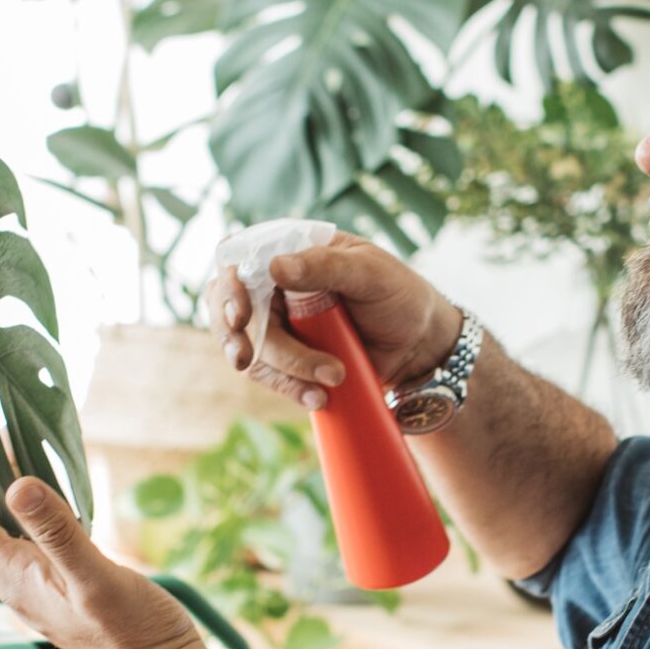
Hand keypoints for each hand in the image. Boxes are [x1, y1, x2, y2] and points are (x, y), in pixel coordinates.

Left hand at [0, 479, 212, 648]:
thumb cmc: (132, 633)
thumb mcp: (95, 577)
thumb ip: (57, 532)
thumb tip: (16, 486)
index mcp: (14, 578)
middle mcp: (17, 582)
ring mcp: (39, 585)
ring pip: (8, 531)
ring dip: (9, 495)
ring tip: (22, 451)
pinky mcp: (63, 584)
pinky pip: (36, 541)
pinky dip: (37, 513)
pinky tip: (57, 495)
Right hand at [206, 231, 459, 409]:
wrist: (420, 343)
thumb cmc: (398, 294)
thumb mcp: (370, 272)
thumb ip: (326, 266)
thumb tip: (275, 267)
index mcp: (291, 250)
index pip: (238, 258)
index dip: (229, 286)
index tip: (239, 315)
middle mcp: (275, 285)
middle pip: (230, 309)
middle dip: (235, 338)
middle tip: (245, 360)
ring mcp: (278, 323)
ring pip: (251, 349)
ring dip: (284, 370)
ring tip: (332, 380)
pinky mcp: (288, 358)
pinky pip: (270, 376)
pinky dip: (291, 389)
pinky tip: (318, 398)